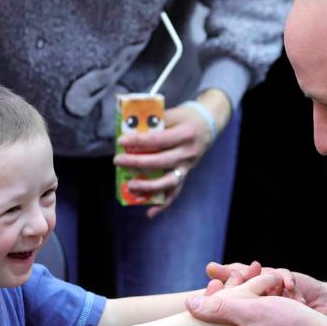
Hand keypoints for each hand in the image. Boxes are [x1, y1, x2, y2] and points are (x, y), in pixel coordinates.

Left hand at [113, 89, 230, 218]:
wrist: (208, 125)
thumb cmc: (187, 118)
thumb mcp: (174, 113)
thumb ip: (154, 120)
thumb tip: (128, 124)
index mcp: (186, 134)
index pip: (159, 140)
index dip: (139, 141)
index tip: (121, 141)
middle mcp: (188, 152)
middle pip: (161, 161)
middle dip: (137, 163)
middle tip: (118, 161)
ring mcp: (188, 166)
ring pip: (168, 181)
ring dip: (148, 186)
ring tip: (130, 185)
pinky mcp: (186, 175)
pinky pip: (175, 192)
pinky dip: (163, 204)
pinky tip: (150, 212)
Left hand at [207, 262, 326, 325]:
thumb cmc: (291, 325)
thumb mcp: (252, 308)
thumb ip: (218, 307)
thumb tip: (191, 305)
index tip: (197, 310)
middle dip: (209, 318)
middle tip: (221, 292)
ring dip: (226, 318)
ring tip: (239, 295)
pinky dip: (240, 325)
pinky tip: (250, 308)